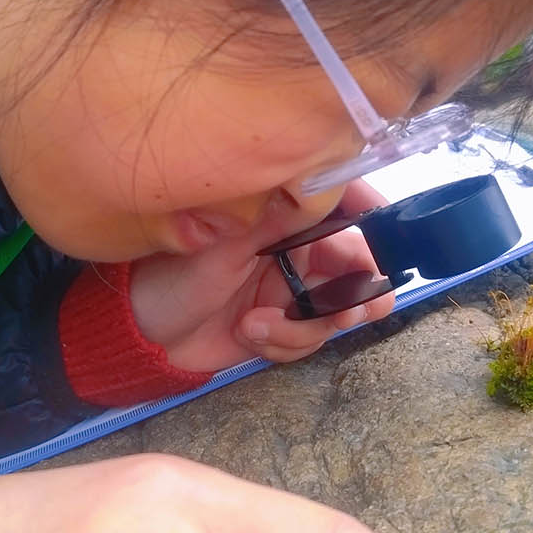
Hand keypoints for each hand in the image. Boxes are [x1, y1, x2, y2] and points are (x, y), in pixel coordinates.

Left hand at [128, 180, 396, 371]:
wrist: (142, 334)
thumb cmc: (173, 275)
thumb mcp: (227, 242)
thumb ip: (281, 219)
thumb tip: (325, 188)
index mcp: (283, 218)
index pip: (346, 210)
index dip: (376, 226)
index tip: (390, 246)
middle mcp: (295, 253)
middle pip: (355, 270)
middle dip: (351, 296)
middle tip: (344, 313)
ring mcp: (290, 292)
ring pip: (335, 314)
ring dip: (301, 328)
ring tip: (257, 327)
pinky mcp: (282, 328)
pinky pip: (310, 341)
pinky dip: (284, 344)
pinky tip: (249, 337)